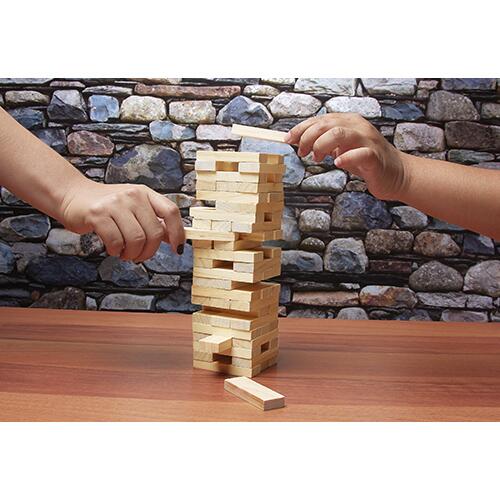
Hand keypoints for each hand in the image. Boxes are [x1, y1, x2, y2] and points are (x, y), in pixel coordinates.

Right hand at [61, 181, 184, 260]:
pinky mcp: (98, 214)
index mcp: (145, 193)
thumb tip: (172, 238)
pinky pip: (116, 241)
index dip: (178, 232)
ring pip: (137, 239)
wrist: (72, 194)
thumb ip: (152, 219)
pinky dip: (116, 251)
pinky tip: (113, 248)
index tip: (177, 248)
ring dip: (132, 254)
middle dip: (149, 251)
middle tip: (139, 256)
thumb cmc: (106, 205)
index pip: (171, 212)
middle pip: (155, 232)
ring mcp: (115, 203)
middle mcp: (133, 195)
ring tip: (124, 253)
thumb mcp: (133, 206)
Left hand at [285, 113, 409, 200]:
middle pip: (327, 124)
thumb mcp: (342, 148)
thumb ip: (325, 143)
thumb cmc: (367, 160)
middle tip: (303, 153)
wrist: (396, 174)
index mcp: (349, 122)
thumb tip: (300, 142)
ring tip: (317, 158)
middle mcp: (358, 127)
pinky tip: (337, 162)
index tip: (288, 139)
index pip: (320, 120)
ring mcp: (368, 140)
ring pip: (340, 134)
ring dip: (322, 145)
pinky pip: (359, 153)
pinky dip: (345, 157)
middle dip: (308, 138)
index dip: (301, 129)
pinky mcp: (375, 157)